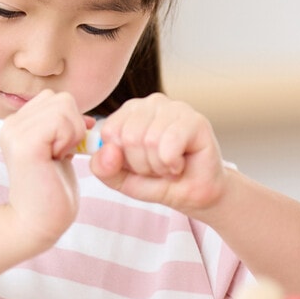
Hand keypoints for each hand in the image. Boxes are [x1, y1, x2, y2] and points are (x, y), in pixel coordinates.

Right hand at [0, 91, 90, 249]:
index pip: (54, 98)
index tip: (63, 149)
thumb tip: (88, 118)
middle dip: (74, 126)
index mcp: (17, 124)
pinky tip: (58, 160)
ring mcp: (15, 132)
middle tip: (61, 155)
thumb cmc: (52, 191)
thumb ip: (65, 129)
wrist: (38, 222)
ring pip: (64, 107)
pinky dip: (70, 140)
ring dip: (73, 134)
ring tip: (59, 158)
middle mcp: (11, 124)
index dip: (70, 121)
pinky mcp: (25, 144)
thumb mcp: (59, 151)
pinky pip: (61, 121)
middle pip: (61, 99)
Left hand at [90, 94, 225, 214]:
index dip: (121, 159)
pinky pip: (169, 144)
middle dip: (141, 165)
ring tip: (169, 167)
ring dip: (158, 166)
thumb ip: (103, 168)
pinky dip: (172, 164)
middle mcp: (151, 103)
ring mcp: (175, 108)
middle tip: (157, 168)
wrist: (194, 195)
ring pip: (150, 141)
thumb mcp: (121, 180)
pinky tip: (180, 164)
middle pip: (129, 137)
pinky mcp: (195, 120)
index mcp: (129, 111)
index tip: (137, 165)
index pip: (109, 131)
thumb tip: (108, 150)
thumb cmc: (159, 182)